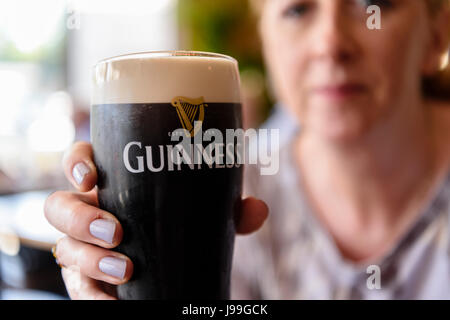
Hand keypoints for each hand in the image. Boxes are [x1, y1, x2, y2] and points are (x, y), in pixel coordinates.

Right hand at [44, 141, 268, 298]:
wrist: (167, 267)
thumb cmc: (178, 228)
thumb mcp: (201, 216)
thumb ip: (227, 210)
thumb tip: (258, 209)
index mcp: (112, 186)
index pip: (80, 162)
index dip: (76, 163)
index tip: (91, 176)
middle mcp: (88, 212)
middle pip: (58, 206)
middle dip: (79, 218)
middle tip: (116, 231)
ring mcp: (82, 247)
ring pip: (63, 247)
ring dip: (89, 259)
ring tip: (126, 269)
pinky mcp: (84, 279)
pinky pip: (76, 287)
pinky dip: (92, 297)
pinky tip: (112, 303)